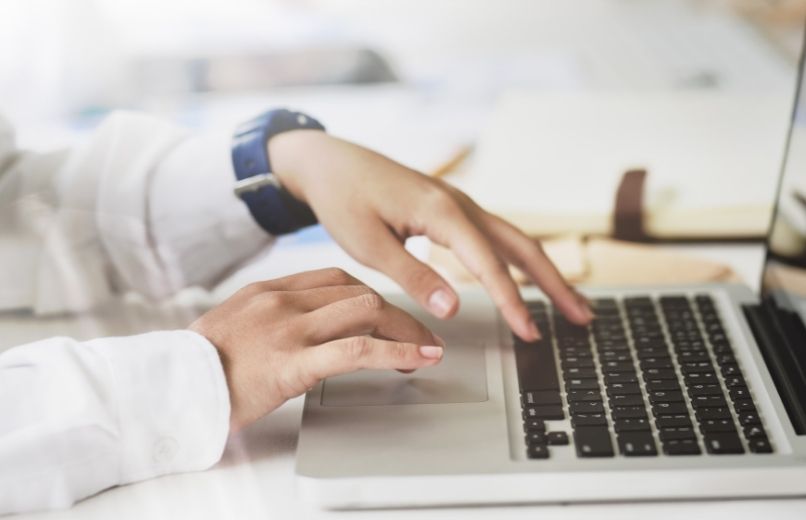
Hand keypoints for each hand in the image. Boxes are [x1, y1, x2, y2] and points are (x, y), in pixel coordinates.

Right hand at [189, 268, 443, 431]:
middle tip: (418, 336)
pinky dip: (396, 353)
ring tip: (426, 351)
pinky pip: (356, 351)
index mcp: (270, 290)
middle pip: (358, 293)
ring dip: (405, 331)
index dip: (370, 295)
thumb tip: (299, 327)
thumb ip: (269, 317)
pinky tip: (419, 360)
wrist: (167, 387)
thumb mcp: (234, 324)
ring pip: (365, 312)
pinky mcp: (293, 362)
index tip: (387, 312)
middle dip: (396, 314)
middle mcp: (283, 301)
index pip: (336, 279)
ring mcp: (289, 328)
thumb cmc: (197, 364)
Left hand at [269, 131, 593, 340]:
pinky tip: (524, 278)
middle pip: (522, 245)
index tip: (530, 333)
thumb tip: (453, 310)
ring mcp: (459, 204)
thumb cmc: (343, 199)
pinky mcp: (451, 209)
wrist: (328, 162)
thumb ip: (414, 276)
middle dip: (555, 283)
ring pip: (515, 239)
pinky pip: (496, 236)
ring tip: (570, 303)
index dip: (513, 302)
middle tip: (583, 317)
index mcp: (442, 211)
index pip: (489, 264)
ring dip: (544, 272)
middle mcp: (461, 203)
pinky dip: (519, 260)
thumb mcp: (370, 244)